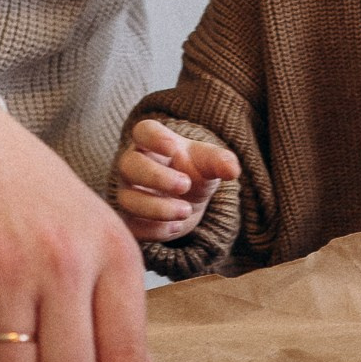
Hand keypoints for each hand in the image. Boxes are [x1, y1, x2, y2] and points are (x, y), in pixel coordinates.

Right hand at [113, 118, 240, 241]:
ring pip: (128, 199)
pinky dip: (154, 230)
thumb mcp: (209, 163)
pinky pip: (132, 226)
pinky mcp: (129, 219)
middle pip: (129, 165)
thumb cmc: (194, 171)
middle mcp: (132, 166)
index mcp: (150, 143)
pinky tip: (175, 227)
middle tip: (186, 185)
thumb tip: (233, 170)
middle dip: (156, 177)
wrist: (188, 199)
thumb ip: (220, 162)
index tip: (173, 147)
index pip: (143, 131)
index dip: (154, 138)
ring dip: (157, 208)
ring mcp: (128, 193)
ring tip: (186, 211)